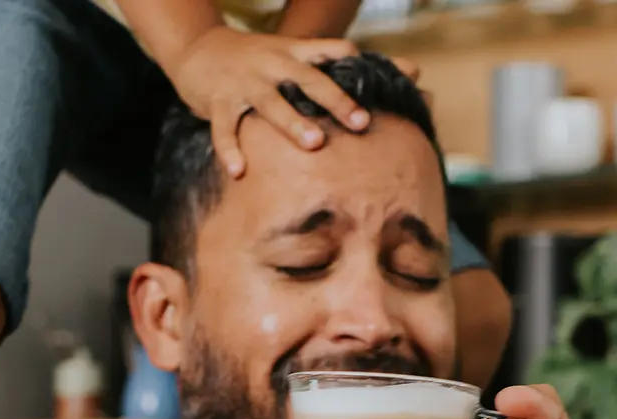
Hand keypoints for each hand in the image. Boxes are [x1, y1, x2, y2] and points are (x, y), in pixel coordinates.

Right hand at [164, 27, 382, 176]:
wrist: (200, 48)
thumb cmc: (258, 58)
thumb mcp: (296, 53)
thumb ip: (344, 64)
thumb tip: (416, 71)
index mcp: (295, 52)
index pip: (331, 52)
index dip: (358, 66)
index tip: (387, 84)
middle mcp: (273, 64)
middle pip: (308, 79)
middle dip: (335, 100)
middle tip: (360, 122)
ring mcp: (245, 82)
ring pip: (271, 102)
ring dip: (293, 122)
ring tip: (315, 143)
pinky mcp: (218, 100)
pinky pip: (225, 127)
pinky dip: (230, 148)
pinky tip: (239, 171)